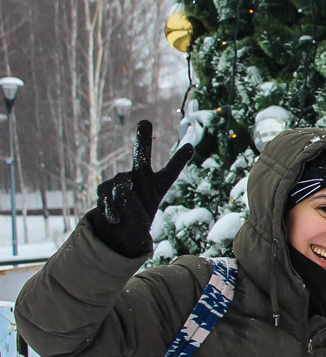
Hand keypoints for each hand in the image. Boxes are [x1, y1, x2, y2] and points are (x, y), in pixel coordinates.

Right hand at [88, 120, 194, 256]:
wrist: (117, 234)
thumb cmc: (135, 227)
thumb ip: (133, 206)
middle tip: (144, 122)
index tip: (189, 146)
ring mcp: (121, 180)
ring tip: (124, 217)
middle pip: (141, 156)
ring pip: (119, 186)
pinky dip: (109, 210)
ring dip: (121, 205)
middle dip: (141, 139)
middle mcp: (140, 178)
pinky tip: (114, 217)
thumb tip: (120, 188)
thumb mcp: (139, 223)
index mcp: (158, 186)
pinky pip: (105, 195)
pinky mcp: (104, 187)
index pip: (170, 172)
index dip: (179, 160)